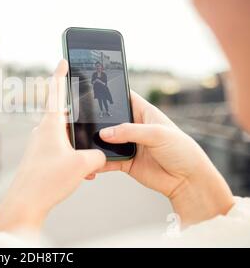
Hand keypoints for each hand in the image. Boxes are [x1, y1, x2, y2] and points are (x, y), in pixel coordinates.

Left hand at [0, 60, 105, 232]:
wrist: (24, 204)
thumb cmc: (48, 181)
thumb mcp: (82, 166)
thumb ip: (97, 156)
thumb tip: (99, 156)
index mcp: (50, 125)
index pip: (55, 92)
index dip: (60, 75)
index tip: (62, 60)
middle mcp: (42, 131)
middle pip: (63, 115)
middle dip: (78, 118)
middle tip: (90, 116)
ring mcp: (38, 145)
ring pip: (63, 137)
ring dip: (77, 144)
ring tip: (90, 162)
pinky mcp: (38, 159)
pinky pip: (59, 151)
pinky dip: (72, 157)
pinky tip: (82, 174)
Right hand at [93, 91, 233, 225]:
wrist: (188, 181)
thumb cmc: (182, 151)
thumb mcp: (157, 134)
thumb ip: (129, 131)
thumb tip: (104, 133)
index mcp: (144, 112)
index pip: (124, 96)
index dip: (111, 92)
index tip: (93, 90)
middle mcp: (134, 127)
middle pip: (109, 119)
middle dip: (96, 120)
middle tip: (82, 121)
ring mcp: (128, 144)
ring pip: (105, 140)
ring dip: (96, 142)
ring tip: (85, 143)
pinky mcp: (125, 161)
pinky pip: (107, 160)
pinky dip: (99, 161)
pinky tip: (94, 162)